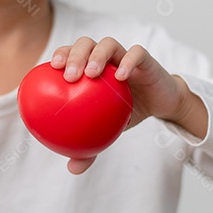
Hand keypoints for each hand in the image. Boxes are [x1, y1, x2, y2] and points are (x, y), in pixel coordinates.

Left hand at [49, 36, 204, 173]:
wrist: (161, 104)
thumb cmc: (128, 113)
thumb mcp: (108, 130)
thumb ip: (90, 146)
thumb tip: (73, 168)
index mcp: (90, 67)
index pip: (70, 53)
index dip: (59, 55)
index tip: (50, 69)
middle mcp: (105, 56)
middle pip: (85, 44)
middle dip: (74, 55)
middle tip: (69, 76)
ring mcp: (124, 54)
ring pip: (108, 44)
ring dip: (97, 55)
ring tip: (91, 73)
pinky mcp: (145, 59)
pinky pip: (136, 53)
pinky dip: (127, 61)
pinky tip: (121, 76)